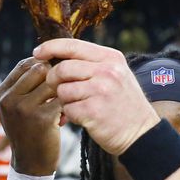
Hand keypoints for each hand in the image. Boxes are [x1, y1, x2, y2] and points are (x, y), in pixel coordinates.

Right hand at [0, 58, 59, 175]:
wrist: (31, 165)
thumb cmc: (29, 131)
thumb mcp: (17, 107)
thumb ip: (25, 84)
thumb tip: (47, 55)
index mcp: (1, 93)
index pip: (26, 64)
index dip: (43, 68)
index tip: (50, 84)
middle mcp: (8, 99)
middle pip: (40, 69)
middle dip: (53, 79)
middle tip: (56, 96)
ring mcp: (23, 108)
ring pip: (53, 82)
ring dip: (61, 93)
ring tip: (59, 108)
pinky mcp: (40, 118)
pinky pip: (62, 99)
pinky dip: (66, 106)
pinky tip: (62, 119)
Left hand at [34, 38, 158, 154]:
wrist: (141, 134)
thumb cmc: (123, 104)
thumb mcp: (116, 75)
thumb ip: (92, 63)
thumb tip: (56, 56)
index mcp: (111, 58)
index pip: (73, 45)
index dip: (50, 47)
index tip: (37, 53)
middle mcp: (107, 71)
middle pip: (62, 69)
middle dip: (53, 81)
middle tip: (58, 91)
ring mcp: (101, 91)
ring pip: (63, 91)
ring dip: (64, 101)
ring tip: (78, 107)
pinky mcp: (94, 112)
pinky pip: (67, 109)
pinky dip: (70, 116)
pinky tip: (83, 118)